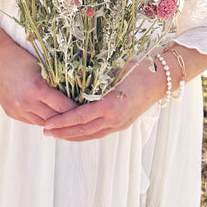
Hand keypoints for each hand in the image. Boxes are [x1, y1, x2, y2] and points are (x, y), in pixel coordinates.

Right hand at [0, 38, 77, 125]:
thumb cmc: (21, 58)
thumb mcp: (43, 67)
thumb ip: (57, 82)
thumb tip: (77, 92)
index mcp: (37, 89)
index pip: (63, 107)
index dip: (77, 109)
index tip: (87, 109)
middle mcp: (26, 103)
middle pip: (55, 119)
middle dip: (69, 119)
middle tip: (82, 117)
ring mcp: (17, 110)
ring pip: (44, 123)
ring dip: (56, 122)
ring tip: (69, 120)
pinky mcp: (11, 113)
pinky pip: (32, 121)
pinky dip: (43, 119)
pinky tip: (51, 116)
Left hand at [42, 58, 166, 141]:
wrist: (161, 81)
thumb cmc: (138, 71)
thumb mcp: (114, 70)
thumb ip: (94, 75)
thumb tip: (73, 71)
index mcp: (111, 105)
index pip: (80, 117)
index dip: (62, 121)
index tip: (47, 122)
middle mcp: (114, 119)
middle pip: (83, 130)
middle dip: (62, 132)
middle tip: (45, 131)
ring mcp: (119, 124)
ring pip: (90, 135)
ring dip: (72, 136)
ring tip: (56, 134)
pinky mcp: (122, 125)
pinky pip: (99, 133)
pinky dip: (84, 134)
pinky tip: (75, 132)